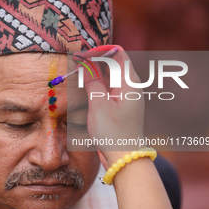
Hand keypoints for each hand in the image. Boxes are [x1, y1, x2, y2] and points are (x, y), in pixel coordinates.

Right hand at [75, 45, 144, 167]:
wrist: (124, 157)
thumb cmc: (113, 132)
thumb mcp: (99, 104)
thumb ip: (93, 81)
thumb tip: (85, 63)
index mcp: (130, 82)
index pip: (118, 53)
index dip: (100, 51)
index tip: (83, 56)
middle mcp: (131, 85)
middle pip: (114, 62)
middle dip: (96, 60)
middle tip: (77, 64)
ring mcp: (126, 94)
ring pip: (110, 74)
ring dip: (95, 72)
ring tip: (79, 74)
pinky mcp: (121, 103)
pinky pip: (109, 86)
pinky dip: (98, 83)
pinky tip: (86, 87)